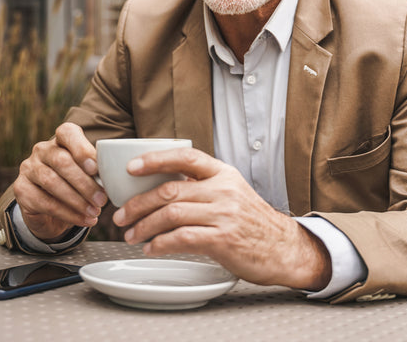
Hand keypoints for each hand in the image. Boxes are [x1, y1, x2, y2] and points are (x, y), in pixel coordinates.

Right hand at [12, 123, 107, 239]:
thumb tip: (115, 178)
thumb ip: (98, 171)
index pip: (67, 133)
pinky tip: (84, 220)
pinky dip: (68, 214)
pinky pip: (45, 202)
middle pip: (62, 161)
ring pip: (52, 182)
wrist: (51, 208)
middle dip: (85, 183)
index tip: (95, 168)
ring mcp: (29, 168)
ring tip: (95, 212)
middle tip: (102, 200)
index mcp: (60, 140)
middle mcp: (41, 150)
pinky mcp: (21, 189)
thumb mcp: (88, 174)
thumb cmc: (76, 185)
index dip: (81, 149)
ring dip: (77, 200)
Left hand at [111, 148, 330, 289]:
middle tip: (121, 216)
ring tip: (130, 236)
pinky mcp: (223, 239)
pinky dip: (159, 244)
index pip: (185, 157)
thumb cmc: (253, 223)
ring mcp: (224, 214)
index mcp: (223, 174)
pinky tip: (150, 249)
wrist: (285, 249)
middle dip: (138, 204)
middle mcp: (223, 190)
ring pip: (171, 214)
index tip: (130, 168)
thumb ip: (203, 187)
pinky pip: (181, 238)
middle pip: (169, 190)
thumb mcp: (232, 193)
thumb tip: (161, 188)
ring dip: (144, 226)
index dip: (154, 160)